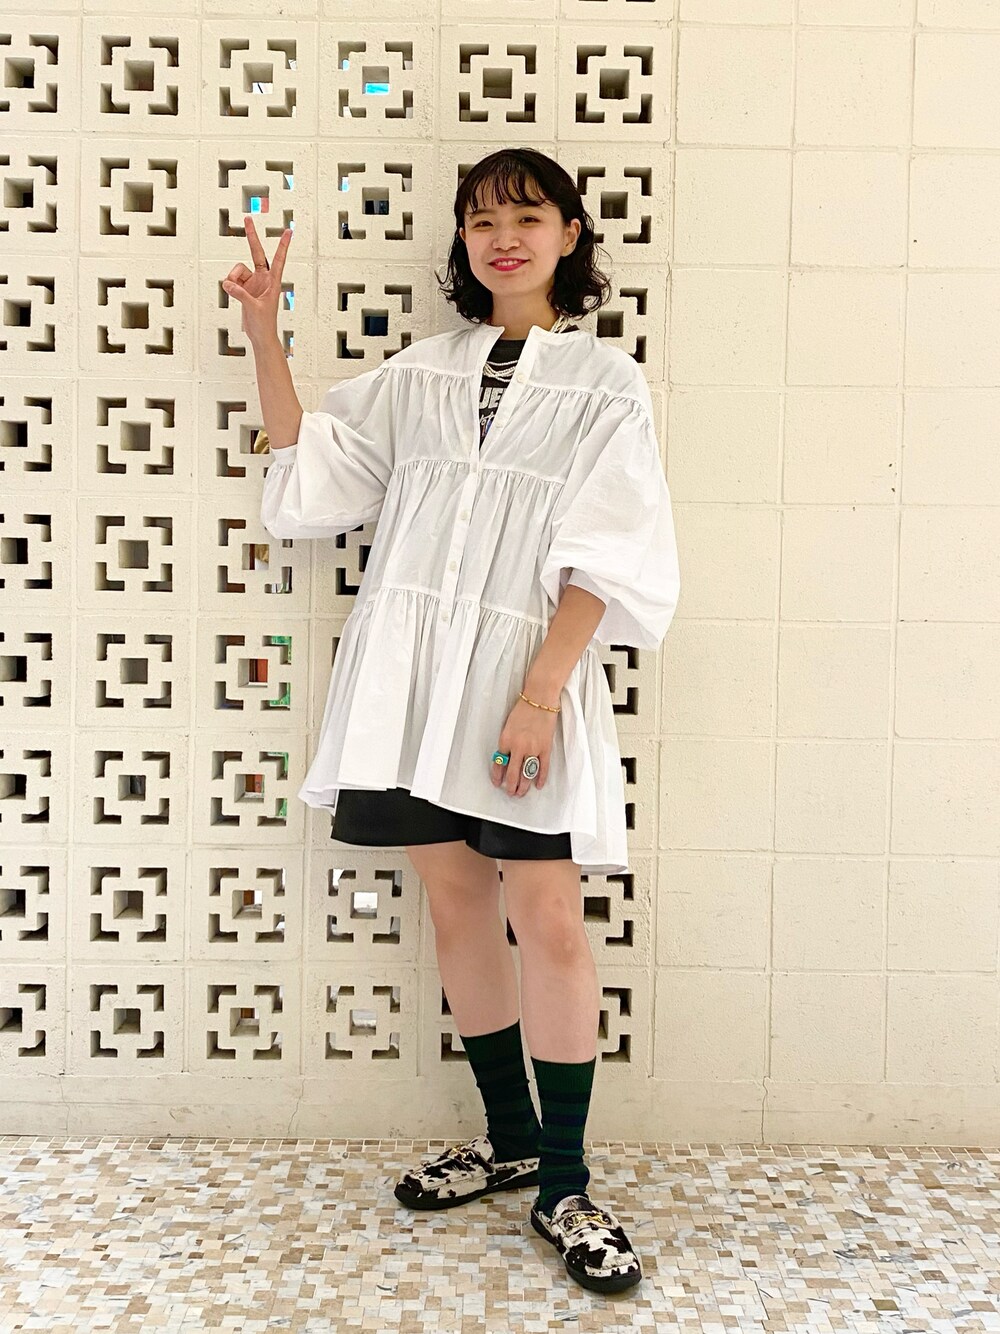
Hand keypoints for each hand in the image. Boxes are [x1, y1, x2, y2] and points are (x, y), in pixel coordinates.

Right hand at [221, 215, 291, 346]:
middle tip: (247, 218)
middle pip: (256, 252)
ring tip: (235, 292)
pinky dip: (230, 285)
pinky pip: (232, 279)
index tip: (288, 231)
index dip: (282, 245)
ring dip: (233, 279)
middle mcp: (263, 278)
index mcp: (273, 282)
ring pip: (237, 270)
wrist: (260, 335)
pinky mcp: (243, 287)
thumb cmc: (264, 324)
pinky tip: (232, 293)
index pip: (278, 259)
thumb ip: (240, 294)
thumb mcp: (253, 308)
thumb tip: (227, 283)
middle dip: (251, 236)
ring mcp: (253, 282)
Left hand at [491, 696, 558, 797]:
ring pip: (527, 774)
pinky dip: (541, 778)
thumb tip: (507, 758)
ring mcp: (533, 749)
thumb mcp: (508, 726)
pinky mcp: (545, 748)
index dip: (497, 776)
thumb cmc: (523, 709)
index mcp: (505, 740)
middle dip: (511, 786)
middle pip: (513, 774)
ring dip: (523, 786)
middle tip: (510, 792)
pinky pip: (543, 768)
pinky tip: (538, 785)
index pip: (499, 764)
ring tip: (521, 793)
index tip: (498, 782)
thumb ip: (507, 743)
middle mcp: (518, 747)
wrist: (539, 699)